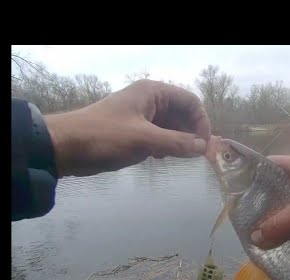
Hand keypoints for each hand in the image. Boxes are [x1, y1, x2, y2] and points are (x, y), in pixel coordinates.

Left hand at [44, 80, 210, 176]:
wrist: (66, 147)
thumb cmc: (105, 137)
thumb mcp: (145, 140)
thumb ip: (177, 143)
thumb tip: (204, 147)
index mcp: (153, 93)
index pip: (190, 102)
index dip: (201, 122)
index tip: (204, 146)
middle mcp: (150, 101)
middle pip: (183, 114)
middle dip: (191, 133)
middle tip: (196, 156)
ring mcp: (141, 116)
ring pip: (172, 126)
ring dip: (178, 141)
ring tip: (176, 157)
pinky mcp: (134, 131)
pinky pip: (159, 135)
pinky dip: (165, 146)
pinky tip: (158, 157)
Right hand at [250, 156, 289, 254]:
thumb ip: (278, 224)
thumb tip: (255, 238)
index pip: (269, 165)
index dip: (252, 174)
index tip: (236, 189)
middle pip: (276, 194)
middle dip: (261, 208)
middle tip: (242, 223)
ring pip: (289, 215)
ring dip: (277, 228)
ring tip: (256, 241)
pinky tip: (278, 250)